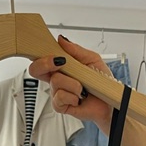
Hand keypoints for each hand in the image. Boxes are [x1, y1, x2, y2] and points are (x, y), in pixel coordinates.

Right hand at [29, 35, 145, 145]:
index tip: (50, 50)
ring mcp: (57, 92)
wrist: (110, 102)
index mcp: (61, 66)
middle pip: (36, 69)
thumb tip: (61, 40)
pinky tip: (79, 98)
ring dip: (73, 83)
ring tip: (82, 88)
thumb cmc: (101, 82)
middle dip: (45, 63)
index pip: (42, 57)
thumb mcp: (92, 59)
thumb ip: (75, 50)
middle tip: (62, 63)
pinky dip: (72, 96)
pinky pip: (60, 97)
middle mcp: (56, 78)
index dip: (40, 53)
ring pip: (55, 82)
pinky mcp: (60, 105)